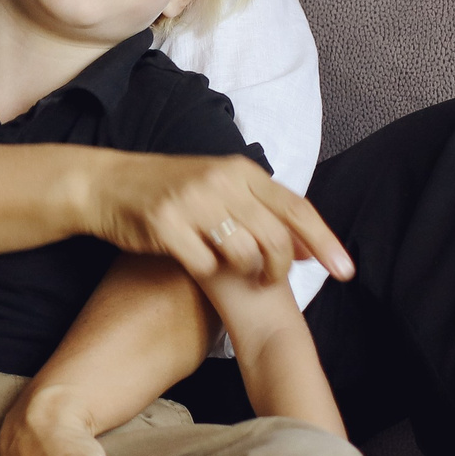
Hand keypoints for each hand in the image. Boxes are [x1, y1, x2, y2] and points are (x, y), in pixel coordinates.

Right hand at [87, 152, 352, 288]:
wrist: (108, 185)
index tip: (346, 271)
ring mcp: (193, 203)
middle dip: (283, 269)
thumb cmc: (171, 190)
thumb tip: (307, 246)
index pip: (296, 208)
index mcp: (241, 170)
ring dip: (248, 273)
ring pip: (244, 253)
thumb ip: (263, 212)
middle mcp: (221, 182)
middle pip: (276, 236)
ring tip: (239, 276)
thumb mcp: (221, 187)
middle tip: (274, 284)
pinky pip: (204, 265)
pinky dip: (208, 273)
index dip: (324, 242)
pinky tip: (200, 267)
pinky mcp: (166, 226)